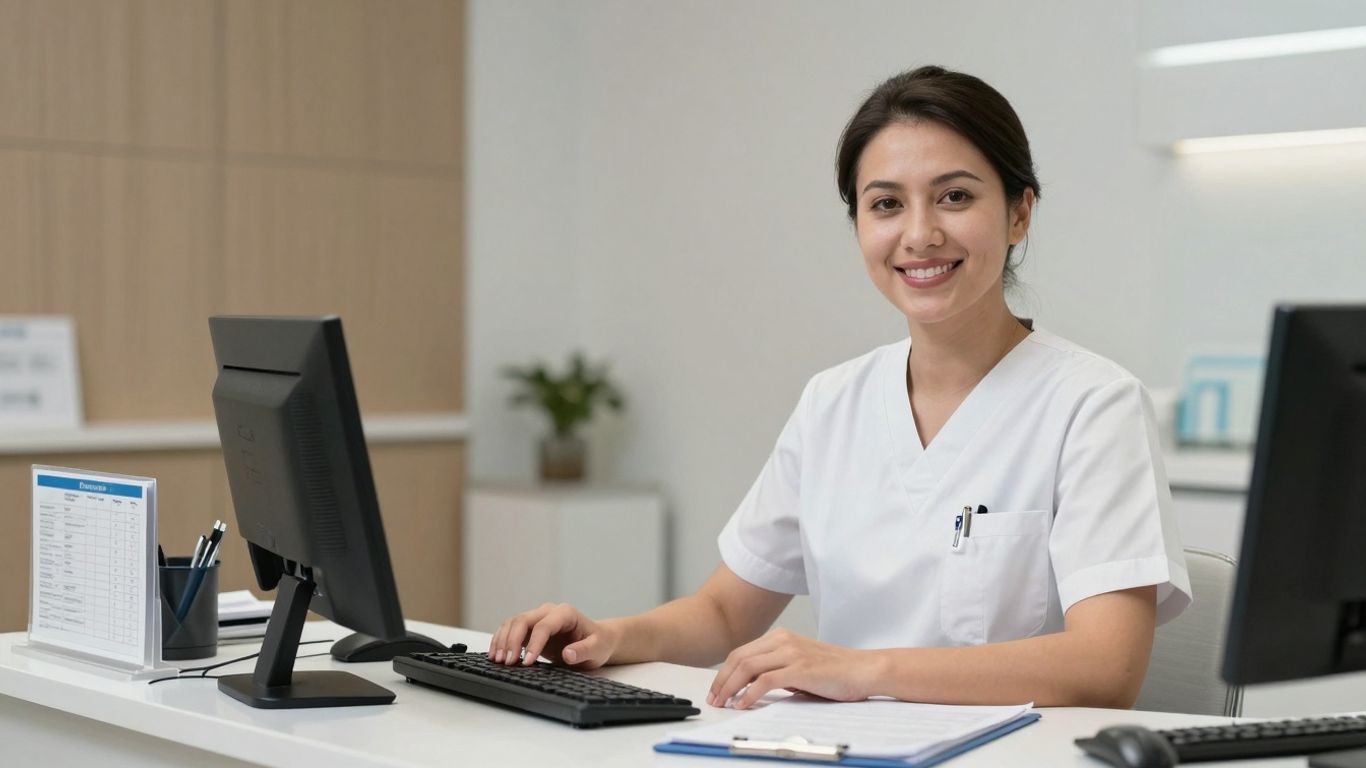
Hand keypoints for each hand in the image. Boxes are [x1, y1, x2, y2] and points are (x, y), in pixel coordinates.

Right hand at [489, 602, 619, 668]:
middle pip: (522, 620)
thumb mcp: (597, 649)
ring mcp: (538, 618)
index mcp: (565, 613)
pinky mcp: (530, 629)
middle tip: (507, 663)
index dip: (533, 644)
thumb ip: (584, 650)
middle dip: (512, 641)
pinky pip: (510, 630)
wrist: (598, 640)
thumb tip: (568, 654)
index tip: (527, 663)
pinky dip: (501, 641)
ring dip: (503, 641)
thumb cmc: (598, 643)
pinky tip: (496, 655)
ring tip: (498, 661)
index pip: (543, 626)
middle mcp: (548, 612)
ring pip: (512, 623)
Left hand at [707, 628, 878, 708]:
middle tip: (714, 699)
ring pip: (748, 667)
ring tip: (724, 703)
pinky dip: (750, 694)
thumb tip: (751, 687)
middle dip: (722, 680)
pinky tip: (743, 704)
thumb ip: (777, 671)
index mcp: (781, 637)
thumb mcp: (799, 666)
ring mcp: (791, 652)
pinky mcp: (800, 668)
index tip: (716, 689)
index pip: (742, 653)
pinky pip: (765, 680)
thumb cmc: (835, 671)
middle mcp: (783, 640)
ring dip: (731, 687)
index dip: (724, 672)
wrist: (864, 669)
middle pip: (739, 658)